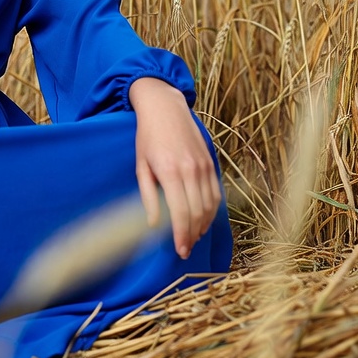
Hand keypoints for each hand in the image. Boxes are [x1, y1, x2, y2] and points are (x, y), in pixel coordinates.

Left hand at [128, 77, 221, 259]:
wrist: (165, 107)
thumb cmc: (148, 137)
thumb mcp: (141, 165)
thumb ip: (148, 196)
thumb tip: (153, 224)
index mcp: (170, 171)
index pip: (180, 213)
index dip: (181, 235)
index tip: (179, 250)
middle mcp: (190, 170)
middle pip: (197, 213)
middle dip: (192, 235)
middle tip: (185, 248)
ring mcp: (203, 166)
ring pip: (210, 206)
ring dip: (203, 225)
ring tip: (193, 237)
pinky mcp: (211, 162)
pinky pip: (216, 193)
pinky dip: (212, 210)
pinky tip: (203, 219)